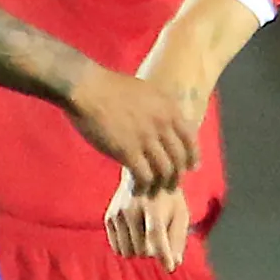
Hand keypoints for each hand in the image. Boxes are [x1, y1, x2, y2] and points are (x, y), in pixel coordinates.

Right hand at [64, 68, 197, 193]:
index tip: (191, 168)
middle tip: (171, 185)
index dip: (192, 157)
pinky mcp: (127, 151)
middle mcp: (162, 125)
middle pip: (179, 159)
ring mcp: (146, 139)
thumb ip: (160, 109)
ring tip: (153, 192)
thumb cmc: (110, 87)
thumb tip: (167, 123)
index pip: (190, 139)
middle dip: (177, 176)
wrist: (87, 88)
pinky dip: (144, 187)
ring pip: (164, 171)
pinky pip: (144, 176)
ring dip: (161, 185)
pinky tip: (138, 190)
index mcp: (169, 108)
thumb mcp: (147, 91)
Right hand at [104, 171, 192, 271]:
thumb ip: (178, 239)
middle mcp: (132, 209)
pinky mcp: (109, 218)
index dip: (163, 254)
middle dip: (153, 251)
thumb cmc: (168, 200)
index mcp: (153, 206)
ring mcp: (118, 214)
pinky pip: (118, 249)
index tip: (169, 268)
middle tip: (159, 236)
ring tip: (146, 234)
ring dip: (140, 250)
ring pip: (129, 253)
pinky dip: (128, 248)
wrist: (144, 175)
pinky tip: (135, 234)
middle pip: (143, 250)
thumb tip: (174, 264)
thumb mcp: (180, 215)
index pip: (156, 234)